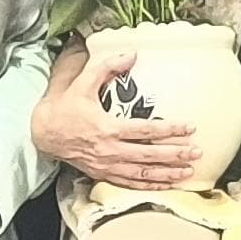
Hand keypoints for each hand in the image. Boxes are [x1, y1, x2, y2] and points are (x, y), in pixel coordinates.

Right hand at [31, 46, 206, 188]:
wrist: (44, 132)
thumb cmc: (65, 106)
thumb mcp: (83, 82)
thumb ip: (107, 67)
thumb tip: (132, 53)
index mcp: (107, 128)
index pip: (145, 130)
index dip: (169, 129)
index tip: (189, 128)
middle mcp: (109, 150)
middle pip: (149, 155)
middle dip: (175, 154)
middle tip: (197, 152)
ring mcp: (107, 165)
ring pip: (142, 173)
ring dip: (167, 173)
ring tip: (188, 171)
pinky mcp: (102, 174)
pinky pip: (129, 183)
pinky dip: (148, 186)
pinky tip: (165, 185)